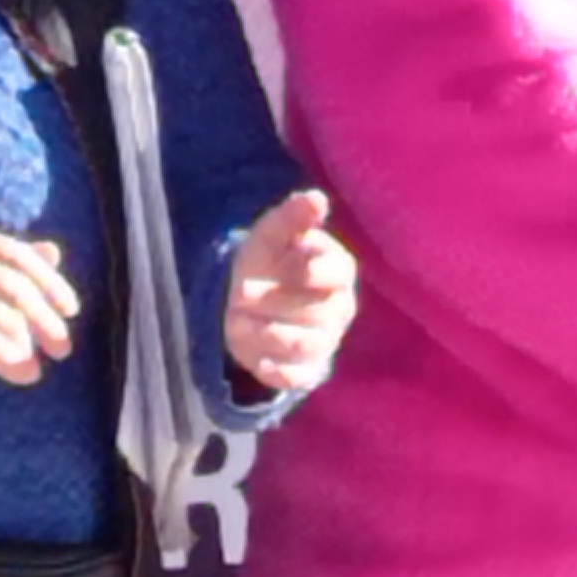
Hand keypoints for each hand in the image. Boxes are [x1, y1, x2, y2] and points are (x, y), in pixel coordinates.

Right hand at [0, 223, 79, 386]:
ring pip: (5, 316)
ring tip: (41, 361)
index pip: (17, 253)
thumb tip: (53, 253)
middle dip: (47, 318)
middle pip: (15, 286)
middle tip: (63, 347)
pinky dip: (11, 361)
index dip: (50, 282)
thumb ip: (3, 258)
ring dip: (30, 343)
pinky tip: (26, 374)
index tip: (71, 309)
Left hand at [223, 188, 358, 393]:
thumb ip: (292, 217)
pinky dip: (279, 372)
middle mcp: (339, 308)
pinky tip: (260, 360)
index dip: (307, 270)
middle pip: (312, 311)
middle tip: (239, 293)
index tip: (281, 263)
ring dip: (266, 333)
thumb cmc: (268, 261)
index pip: (336, 272)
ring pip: (303, 344)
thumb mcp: (271, 234)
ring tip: (236, 320)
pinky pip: (299, 378)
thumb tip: (316, 198)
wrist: (251, 300)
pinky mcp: (308, 370)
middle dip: (270, 301)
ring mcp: (326, 341)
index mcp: (338, 270)